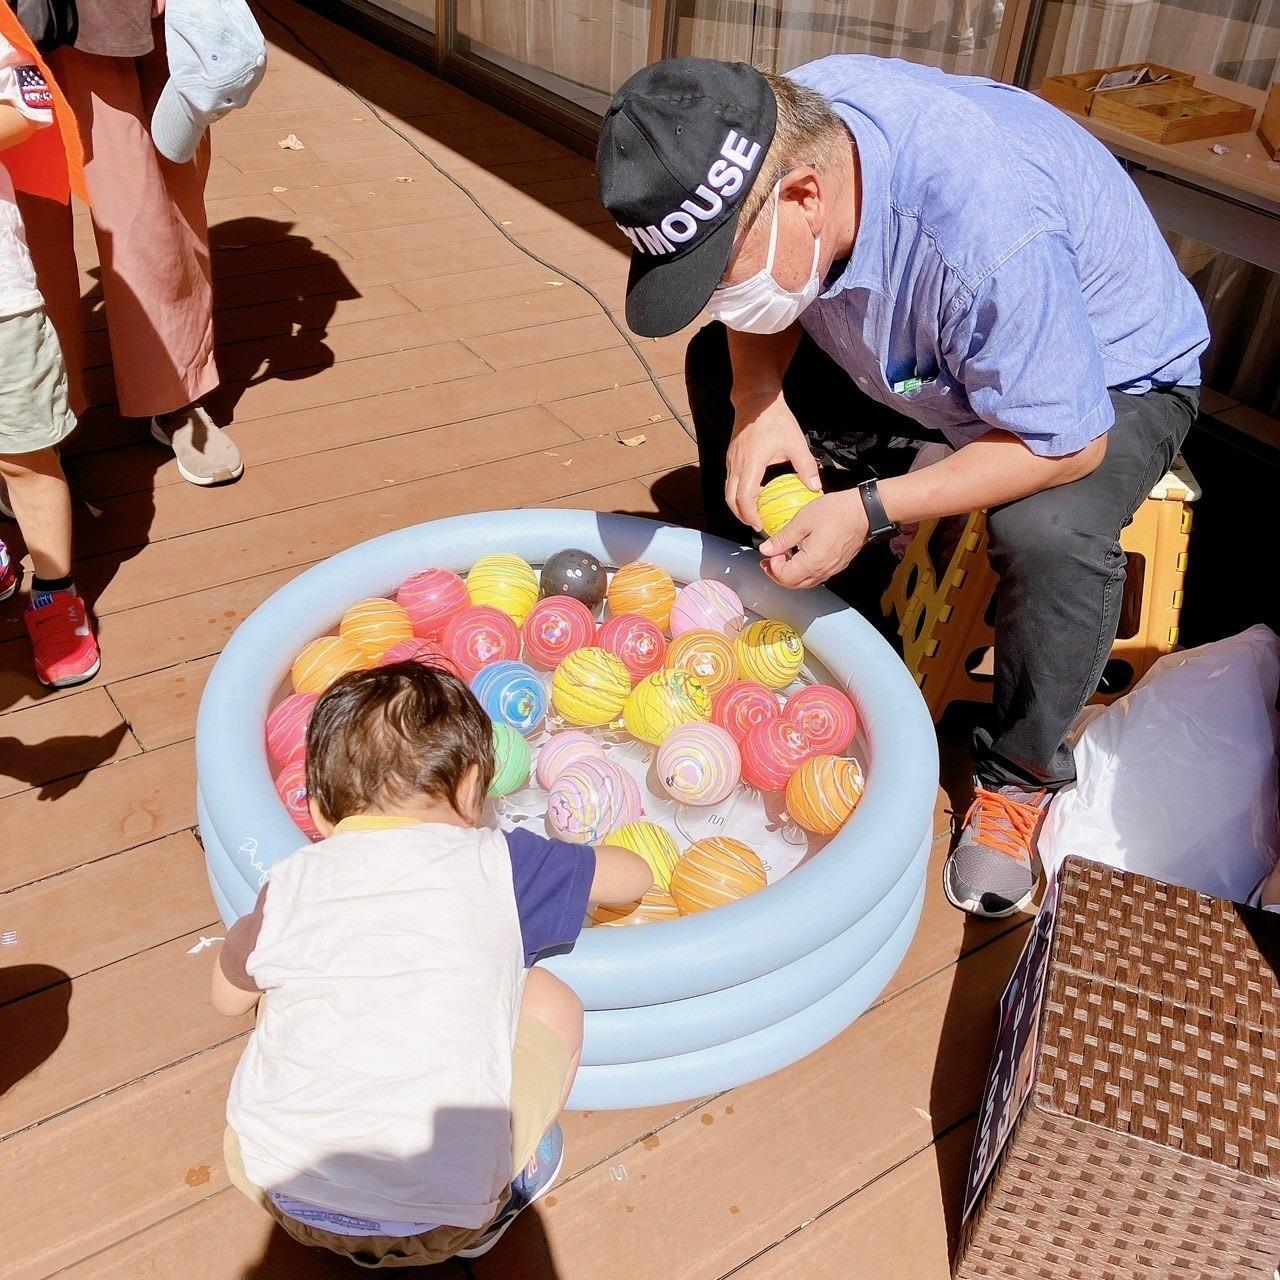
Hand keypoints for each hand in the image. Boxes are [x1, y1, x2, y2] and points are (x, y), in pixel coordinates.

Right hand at [725, 390, 820, 530]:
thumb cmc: (776, 419)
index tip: (760, 525)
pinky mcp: (732, 457)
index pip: (744, 497)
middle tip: (756, 525)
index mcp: (751, 463)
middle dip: (741, 515)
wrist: (756, 399)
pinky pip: (731, 480)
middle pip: (730, 498)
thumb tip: (815, 488)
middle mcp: (737, 464)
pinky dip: (739, 492)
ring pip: (728, 490)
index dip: (750, 514)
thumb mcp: (795, 442)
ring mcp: (732, 460)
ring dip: (738, 505)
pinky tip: (754, 494)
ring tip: (754, 514)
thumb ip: (805, 466)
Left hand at [758, 490, 868, 588]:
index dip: (772, 568)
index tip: (769, 553)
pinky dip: (803, 571)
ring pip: (805, 582)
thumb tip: (766, 549)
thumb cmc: (837, 512)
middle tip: (769, 560)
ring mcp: (831, 569)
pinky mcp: (837, 565)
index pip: (784, 577)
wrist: (865, 511)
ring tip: (782, 558)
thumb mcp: (802, 520)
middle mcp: (822, 571)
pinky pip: (816, 575)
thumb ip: (782, 538)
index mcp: (812, 563)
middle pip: (793, 584)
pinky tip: (800, 556)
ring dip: (790, 574)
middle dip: (778, 574)